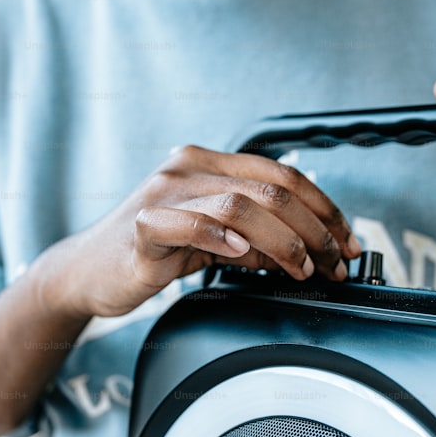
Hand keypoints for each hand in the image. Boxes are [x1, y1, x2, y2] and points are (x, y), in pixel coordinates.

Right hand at [32, 145, 361, 318]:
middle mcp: (188, 169)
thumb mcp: (215, 242)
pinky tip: (242, 257)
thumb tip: (309, 251)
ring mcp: (164, 193)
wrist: (88, 272)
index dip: (324, 209)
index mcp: (209, 164)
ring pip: (242, 204)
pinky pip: (192, 224)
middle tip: (334, 264)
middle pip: (271, 190)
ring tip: (299, 270)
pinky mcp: (144, 225)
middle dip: (315, 231)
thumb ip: (258, 239)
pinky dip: (223, 239)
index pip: (283, 176)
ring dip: (284, 242)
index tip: (347, 242)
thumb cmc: (151, 253)